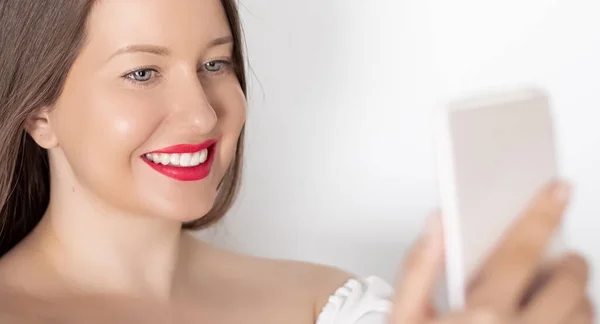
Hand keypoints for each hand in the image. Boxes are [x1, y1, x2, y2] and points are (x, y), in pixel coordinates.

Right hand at [389, 181, 593, 323]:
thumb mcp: (401, 319)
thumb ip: (417, 267)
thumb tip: (436, 222)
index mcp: (480, 316)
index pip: (520, 250)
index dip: (541, 213)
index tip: (558, 189)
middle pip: (569, 283)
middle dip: (571, 261)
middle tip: (563, 257)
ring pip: (587, 317)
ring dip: (580, 299)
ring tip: (560, 296)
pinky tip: (557, 322)